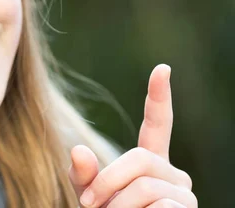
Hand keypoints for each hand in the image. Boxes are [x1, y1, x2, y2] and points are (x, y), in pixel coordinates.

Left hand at [69, 64, 196, 206]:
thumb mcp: (88, 196)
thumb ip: (82, 174)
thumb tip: (78, 149)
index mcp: (149, 163)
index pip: (158, 125)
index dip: (159, 97)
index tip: (162, 68)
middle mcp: (173, 175)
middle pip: (139, 158)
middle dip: (107, 180)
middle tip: (88, 203)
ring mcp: (184, 195)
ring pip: (145, 186)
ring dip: (116, 205)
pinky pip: (157, 207)